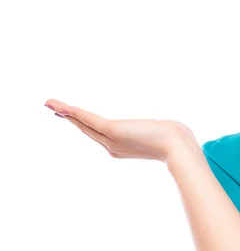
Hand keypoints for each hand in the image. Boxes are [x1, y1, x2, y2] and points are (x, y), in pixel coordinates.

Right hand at [44, 99, 194, 162]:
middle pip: (87, 129)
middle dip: (71, 118)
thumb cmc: (177, 140)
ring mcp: (111, 140)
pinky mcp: (112, 131)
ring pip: (84, 124)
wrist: (178, 147)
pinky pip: (87, 119)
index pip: (101, 133)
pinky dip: (72, 112)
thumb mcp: (167, 132)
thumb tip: (175, 127)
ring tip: (50, 103)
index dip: (85, 124)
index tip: (75, 117)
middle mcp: (113, 146)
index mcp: (123, 147)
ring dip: (66, 112)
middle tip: (55, 109)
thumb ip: (164, 130)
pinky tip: (60, 107)